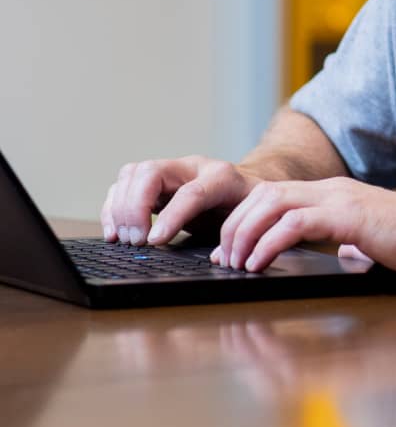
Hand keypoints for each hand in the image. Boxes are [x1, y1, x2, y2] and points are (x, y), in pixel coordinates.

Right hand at [101, 156, 257, 245]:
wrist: (247, 188)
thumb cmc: (248, 206)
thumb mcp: (251, 219)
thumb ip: (236, 233)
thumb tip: (218, 258)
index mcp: (221, 176)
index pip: (191, 192)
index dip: (171, 216)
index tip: (153, 242)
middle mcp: (191, 167)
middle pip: (152, 171)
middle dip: (136, 207)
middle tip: (136, 242)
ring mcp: (170, 170)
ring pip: (133, 173)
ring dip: (121, 207)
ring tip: (124, 238)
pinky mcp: (153, 181)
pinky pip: (124, 185)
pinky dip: (113, 207)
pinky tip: (115, 231)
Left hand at [209, 176, 395, 279]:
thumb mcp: (374, 245)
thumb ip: (354, 245)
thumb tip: (344, 257)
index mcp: (334, 195)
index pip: (275, 196)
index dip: (244, 221)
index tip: (230, 251)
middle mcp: (332, 190)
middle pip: (264, 194)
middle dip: (235, 225)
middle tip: (222, 258)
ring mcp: (340, 199)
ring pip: (272, 202)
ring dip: (245, 233)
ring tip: (234, 262)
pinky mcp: (349, 216)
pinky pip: (296, 222)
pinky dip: (269, 242)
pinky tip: (259, 263)